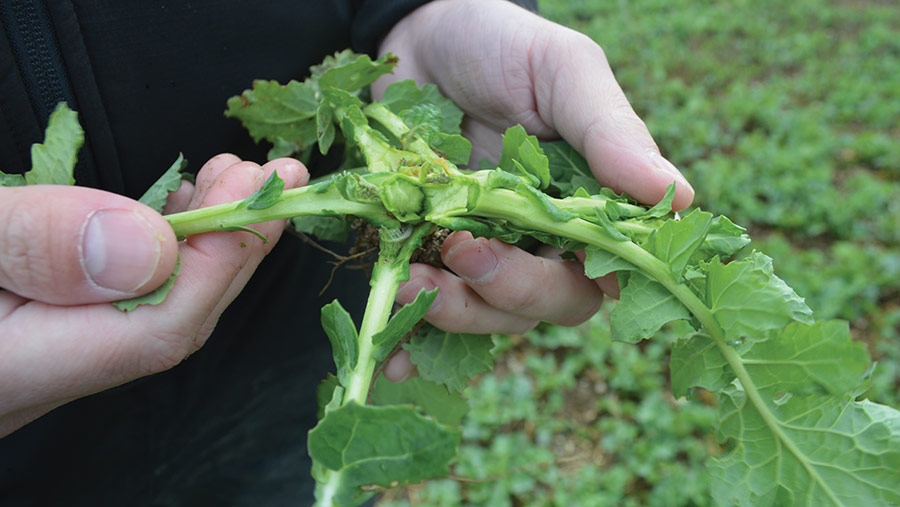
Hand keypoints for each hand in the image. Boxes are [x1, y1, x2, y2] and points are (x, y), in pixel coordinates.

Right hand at [0, 155, 306, 435]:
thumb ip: (35, 243)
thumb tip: (149, 247)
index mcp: (10, 372)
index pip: (154, 333)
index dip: (220, 260)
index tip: (255, 193)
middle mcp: (32, 382)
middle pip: (168, 322)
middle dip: (233, 244)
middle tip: (274, 176)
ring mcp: (34, 359)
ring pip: (147, 308)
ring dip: (202, 240)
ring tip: (236, 176)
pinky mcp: (30, 331)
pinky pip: (113, 296)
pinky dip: (157, 245)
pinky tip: (176, 205)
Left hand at [372, 0, 692, 372]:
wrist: (419, 36)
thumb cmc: (501, 44)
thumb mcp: (562, 70)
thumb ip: (610, 129)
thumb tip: (677, 196)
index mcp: (591, 203)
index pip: (614, 266)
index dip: (598, 280)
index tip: (568, 263)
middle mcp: (545, 238)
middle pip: (551, 302)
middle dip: (507, 290)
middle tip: (463, 250)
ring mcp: (487, 249)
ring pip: (491, 316)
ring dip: (452, 311)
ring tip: (408, 281)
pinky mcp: (432, 253)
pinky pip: (430, 310)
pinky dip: (412, 339)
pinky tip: (392, 357)